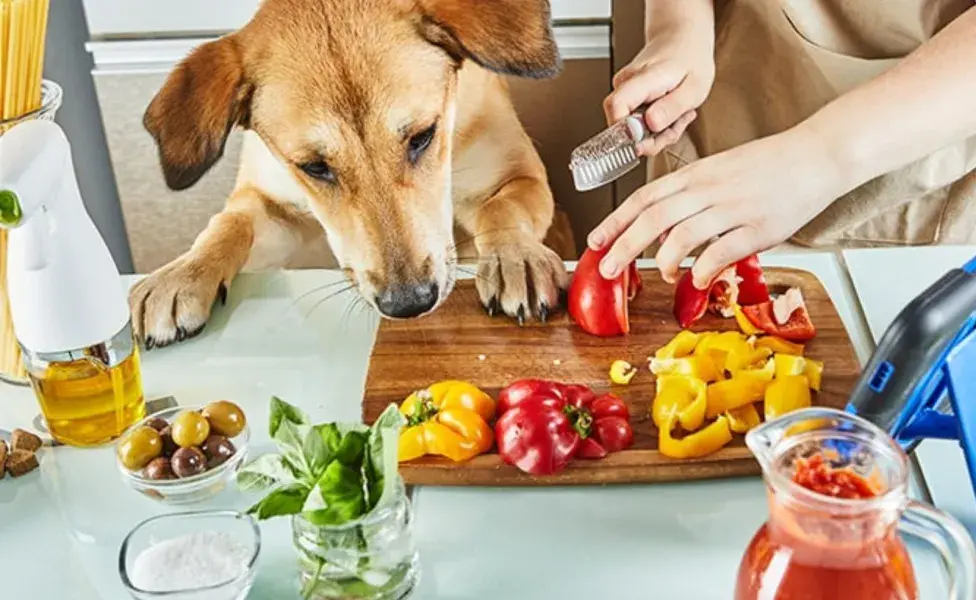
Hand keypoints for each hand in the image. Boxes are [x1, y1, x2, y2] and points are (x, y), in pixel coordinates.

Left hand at [587, 127, 845, 288]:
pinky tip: (696, 280)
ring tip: (661, 274)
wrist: (816, 155)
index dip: (615, 221)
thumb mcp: (718, 171)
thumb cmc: (768, 165)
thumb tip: (663, 229)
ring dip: (664, 259)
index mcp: (695, 174)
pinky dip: (703, 269)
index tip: (594, 241)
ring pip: (683, 234)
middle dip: (624, 245)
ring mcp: (733, 208)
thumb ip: (689, 196)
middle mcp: (708, 189)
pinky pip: (721, 251)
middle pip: (653, 217)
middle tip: (606, 268)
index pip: (643, 198)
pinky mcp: (758, 227)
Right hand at [604, 1, 715, 155]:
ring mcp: (623, 91)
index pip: (616, 107)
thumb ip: (671, 108)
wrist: (683, 39)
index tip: (648, 140)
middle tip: (675, 129)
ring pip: (631, 130)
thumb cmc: (690, 59)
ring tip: (676, 118)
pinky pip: (635, 124)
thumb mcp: (694, 87)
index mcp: (642, 79)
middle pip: (622, 127)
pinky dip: (654, 127)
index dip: (626, 132)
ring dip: (656, 134)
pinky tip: (668, 115)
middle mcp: (625, 84)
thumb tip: (650, 125)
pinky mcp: (626, 99)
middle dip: (650, 140)